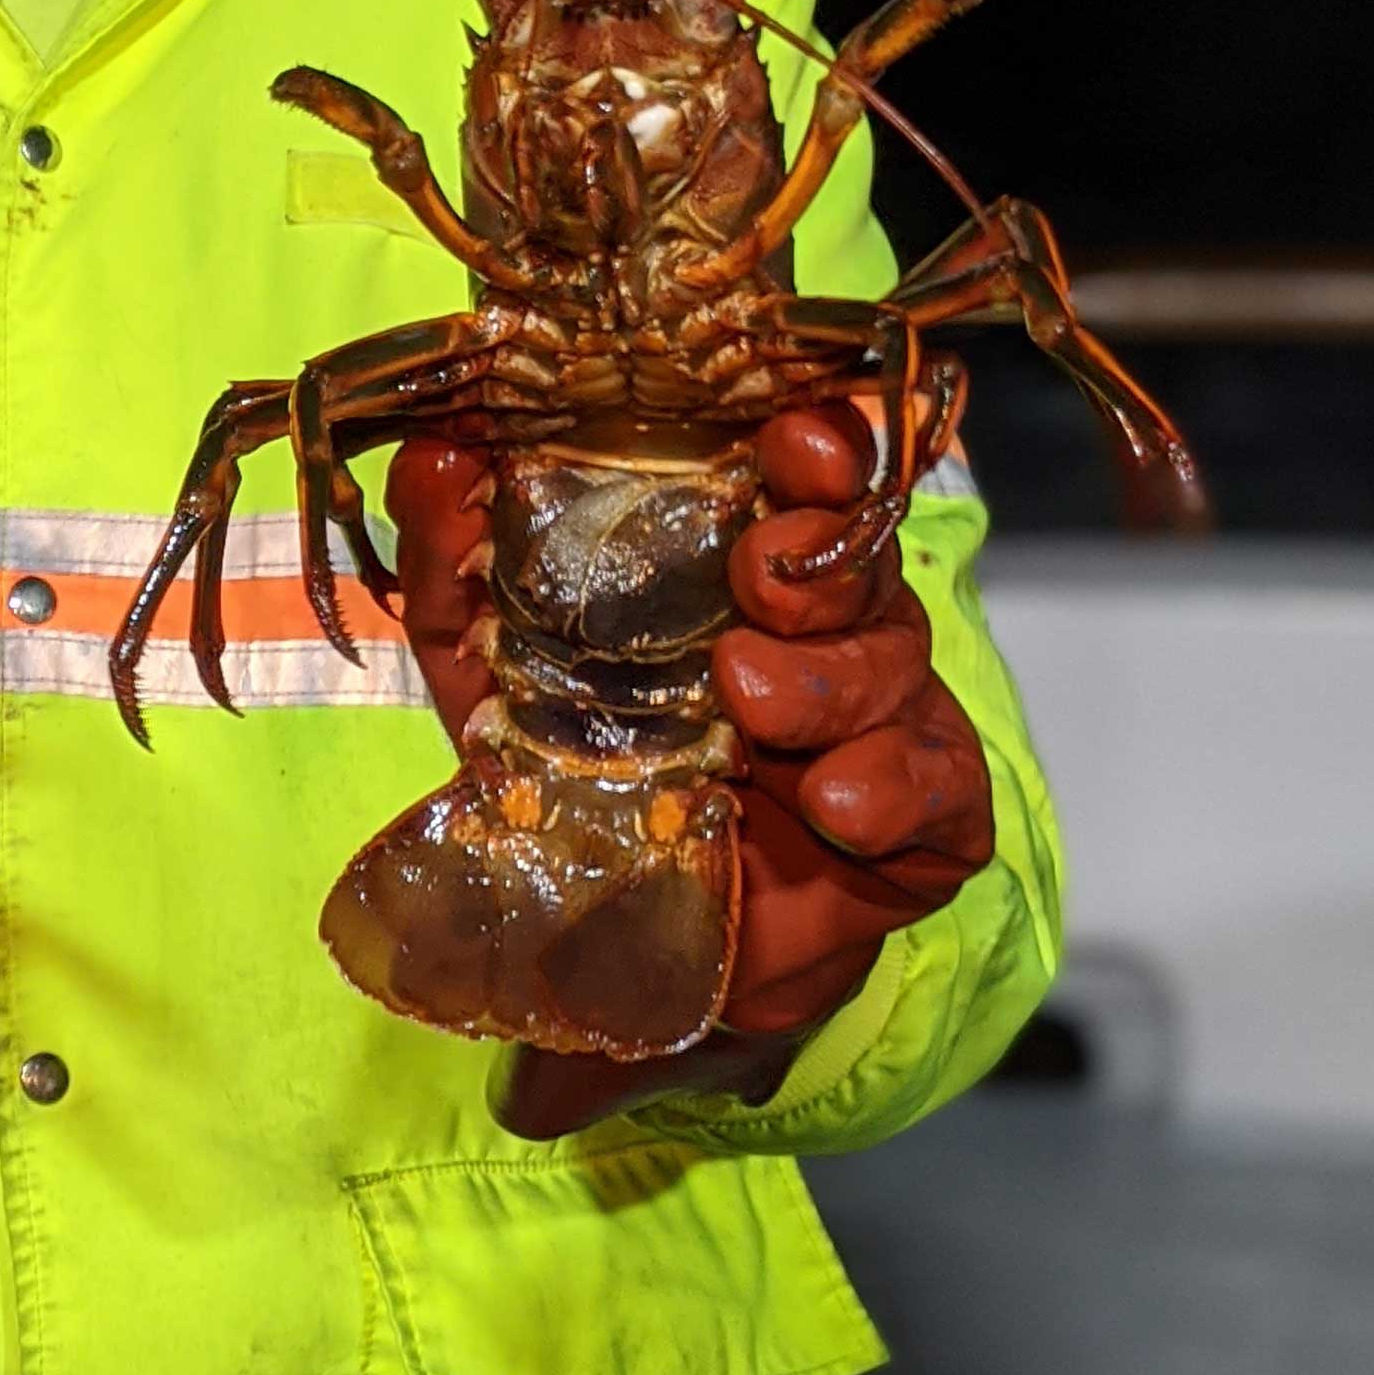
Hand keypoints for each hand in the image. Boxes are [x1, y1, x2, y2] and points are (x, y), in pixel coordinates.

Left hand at [385, 404, 992, 1138]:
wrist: (623, 936)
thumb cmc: (574, 770)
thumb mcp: (486, 660)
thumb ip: (456, 560)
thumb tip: (434, 455)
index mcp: (745, 561)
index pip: (807, 473)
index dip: (820, 445)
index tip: (791, 438)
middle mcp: (829, 622)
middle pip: (860, 556)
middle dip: (816, 557)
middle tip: (758, 577)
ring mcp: (887, 715)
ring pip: (895, 664)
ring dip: (829, 680)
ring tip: (751, 700)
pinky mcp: (926, 817)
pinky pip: (939, 788)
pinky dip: (891, 788)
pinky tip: (836, 802)